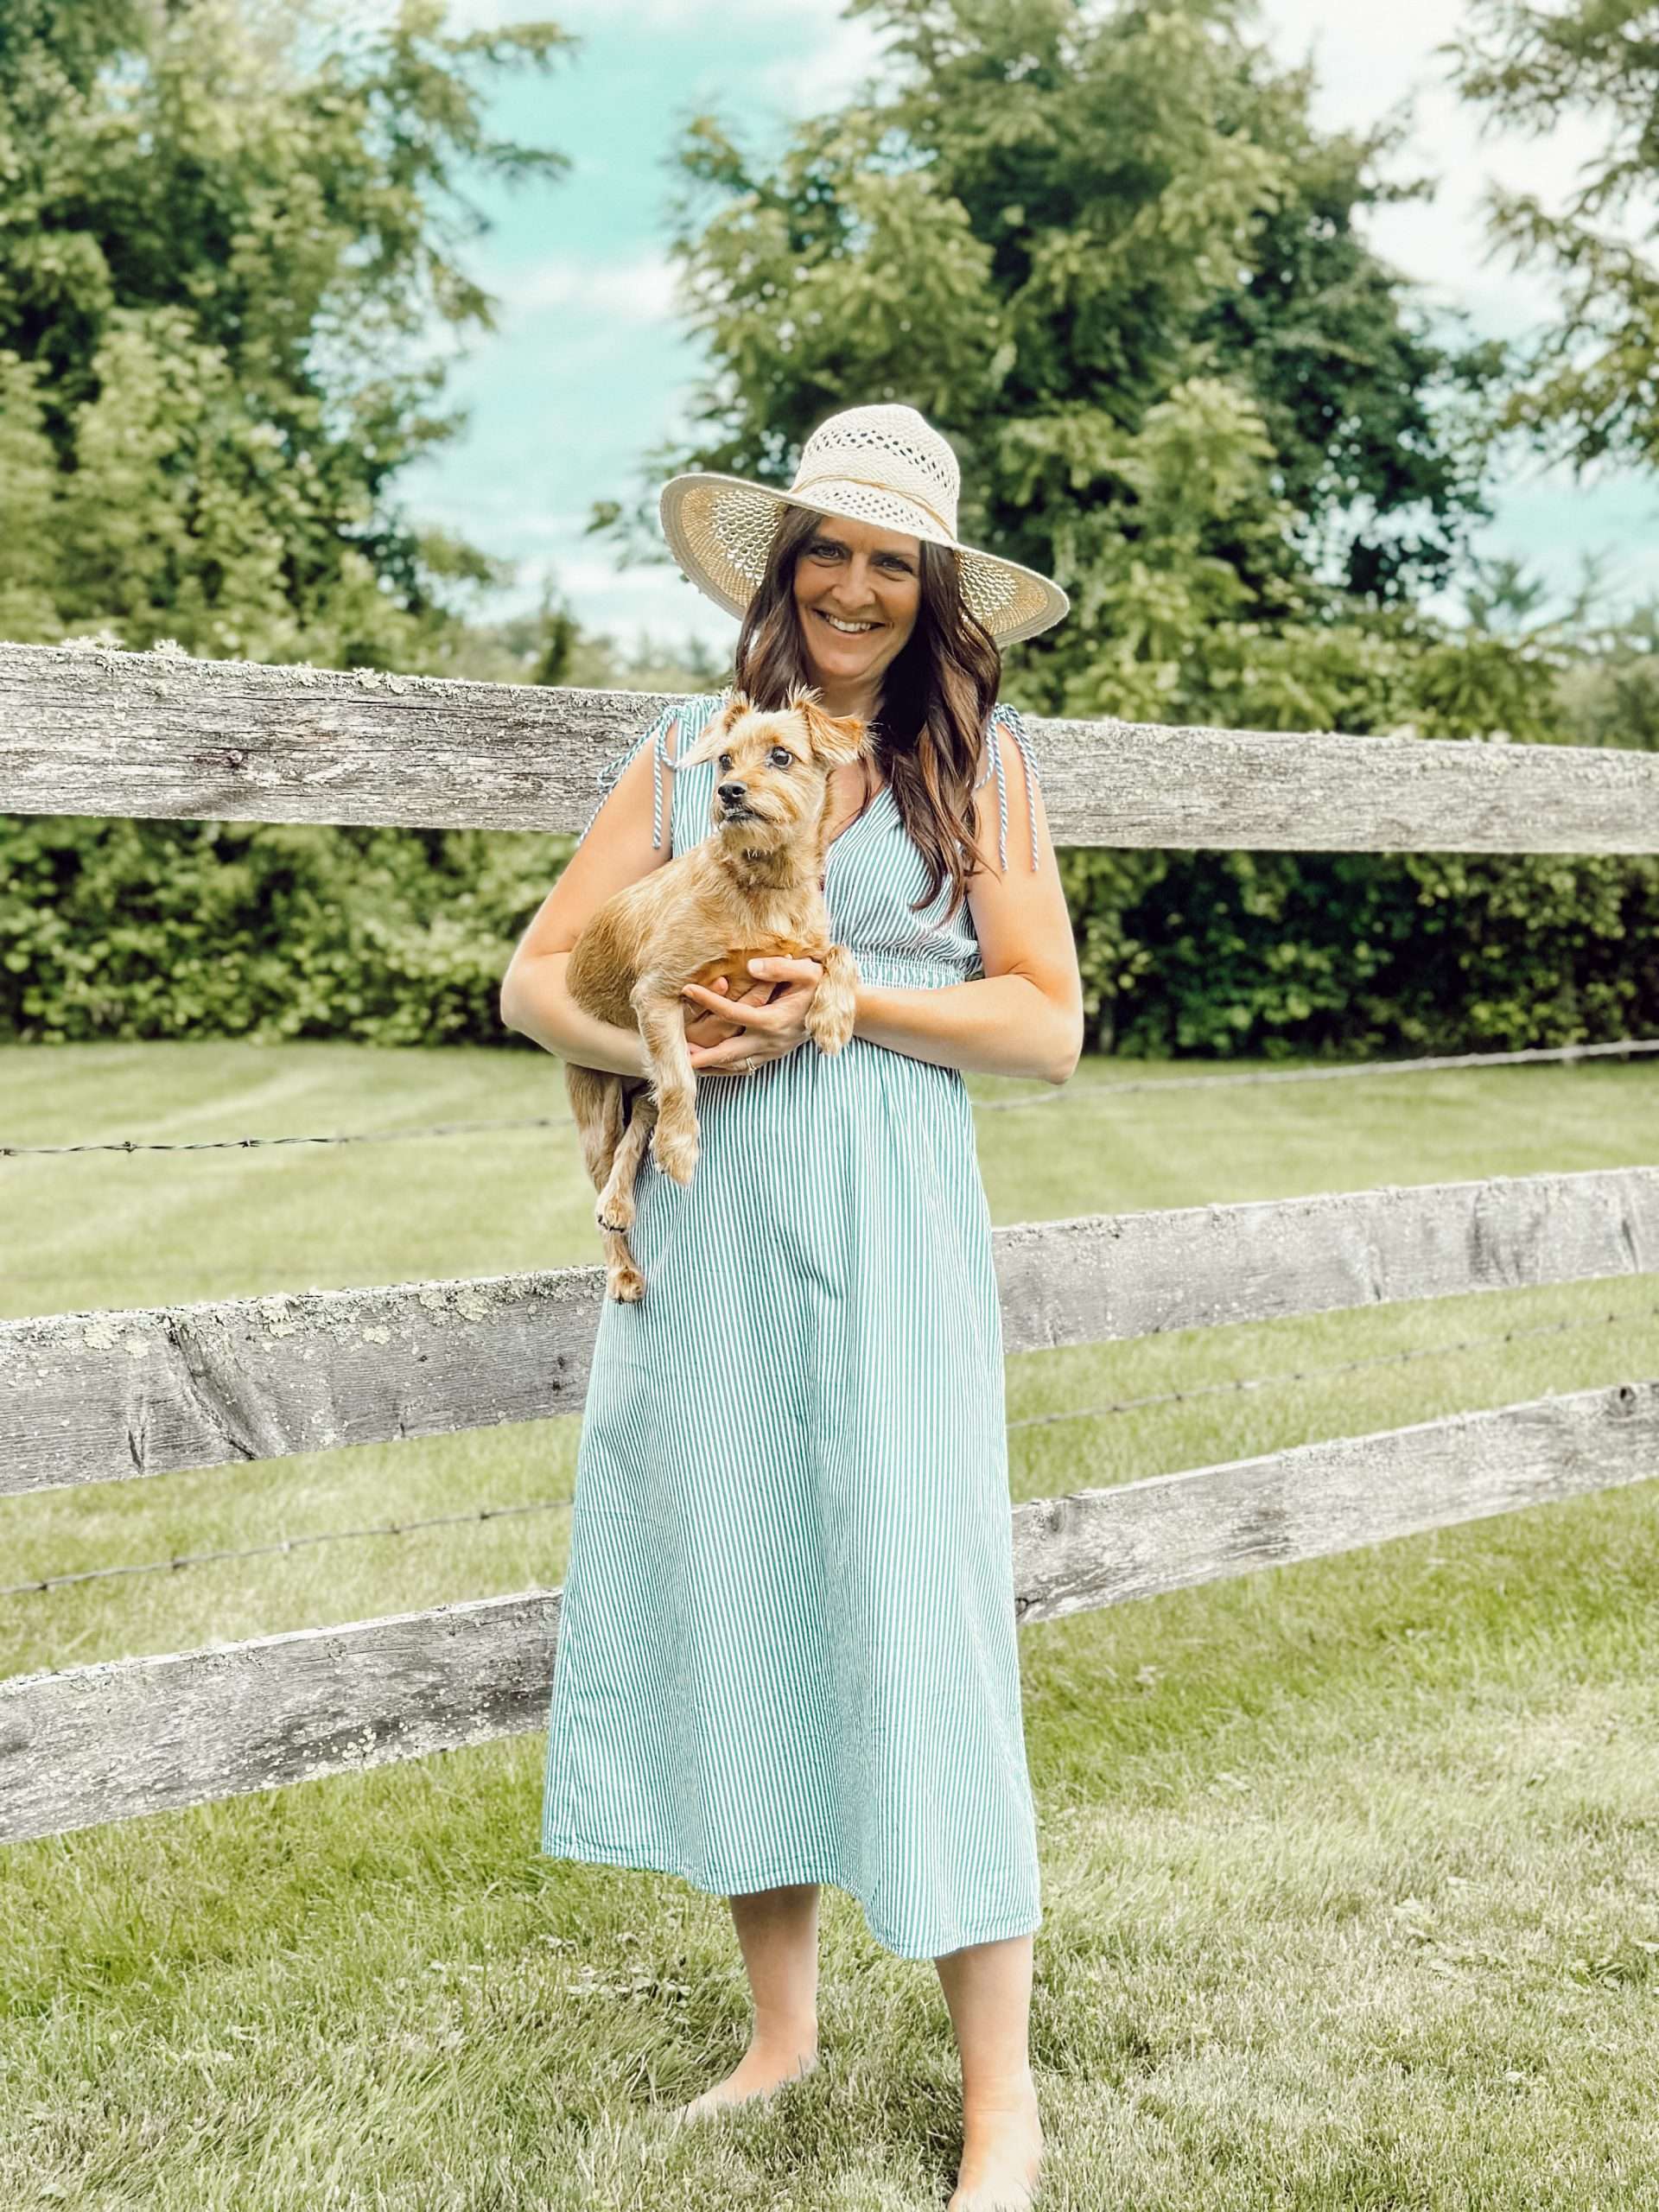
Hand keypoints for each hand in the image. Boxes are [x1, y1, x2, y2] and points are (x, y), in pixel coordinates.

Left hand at [681, 956, 824, 1073]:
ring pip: (735, 1065)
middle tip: (674, 1054)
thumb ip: (779, 969)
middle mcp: (770, 1041)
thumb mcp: (807, 972)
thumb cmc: (823, 987)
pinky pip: (745, 1067)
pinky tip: (710, 1067)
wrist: (845, 1012)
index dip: (708, 1000)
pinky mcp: (774, 1055)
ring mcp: (772, 1052)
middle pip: (727, 1053)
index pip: (732, 1012)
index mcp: (774, 1020)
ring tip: (685, 1064)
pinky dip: (725, 1069)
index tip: (686, 989)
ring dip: (710, 1066)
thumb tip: (750, 966)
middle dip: (700, 1054)